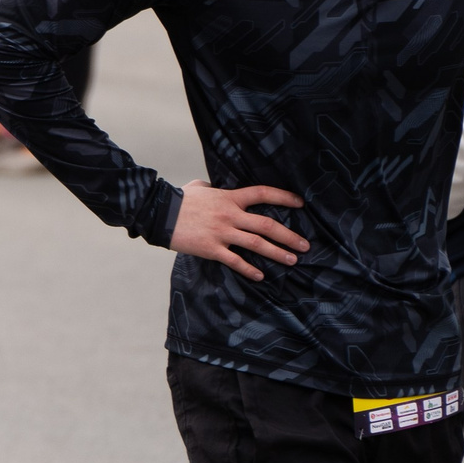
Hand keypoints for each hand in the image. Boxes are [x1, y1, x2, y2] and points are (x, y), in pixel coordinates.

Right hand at [170, 179, 308, 281]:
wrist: (158, 212)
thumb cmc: (178, 199)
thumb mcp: (198, 187)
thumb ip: (212, 187)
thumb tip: (214, 187)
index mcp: (229, 198)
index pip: (263, 194)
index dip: (283, 198)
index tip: (300, 204)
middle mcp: (230, 215)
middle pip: (267, 225)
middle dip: (289, 236)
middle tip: (305, 245)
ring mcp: (222, 233)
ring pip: (257, 244)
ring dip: (277, 253)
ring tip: (292, 260)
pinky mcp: (211, 248)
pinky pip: (235, 261)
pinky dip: (249, 269)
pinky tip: (260, 275)